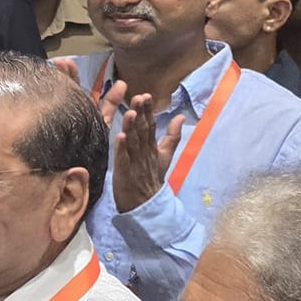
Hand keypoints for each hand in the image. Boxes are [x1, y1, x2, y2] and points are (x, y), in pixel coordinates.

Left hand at [109, 88, 185, 213]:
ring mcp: (135, 163)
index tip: (146, 95)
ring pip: (134, 142)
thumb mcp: (165, 156)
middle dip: (141, 114)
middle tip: (139, 97)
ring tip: (131, 113)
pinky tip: (120, 136)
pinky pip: (123, 159)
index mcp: (152, 148)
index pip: (151, 126)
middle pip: (143, 131)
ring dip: (132, 127)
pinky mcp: (125, 173)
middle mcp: (144, 153)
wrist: (146, 205)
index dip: (148, 111)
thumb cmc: (151, 178)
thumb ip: (172, 136)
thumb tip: (181, 117)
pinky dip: (122, 148)